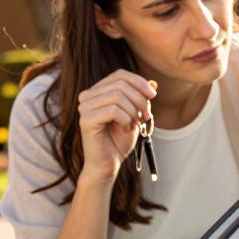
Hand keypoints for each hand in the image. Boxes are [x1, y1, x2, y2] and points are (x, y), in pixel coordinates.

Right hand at [76, 70, 156, 185]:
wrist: (109, 163)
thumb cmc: (120, 140)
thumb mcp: (135, 115)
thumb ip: (141, 98)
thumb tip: (152, 82)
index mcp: (98, 91)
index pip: (120, 75)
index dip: (139, 82)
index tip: (153, 95)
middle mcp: (87, 96)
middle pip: (120, 84)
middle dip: (139, 100)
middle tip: (145, 117)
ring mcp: (84, 107)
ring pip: (117, 96)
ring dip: (133, 111)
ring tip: (134, 125)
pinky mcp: (86, 120)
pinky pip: (113, 110)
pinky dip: (125, 119)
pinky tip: (125, 129)